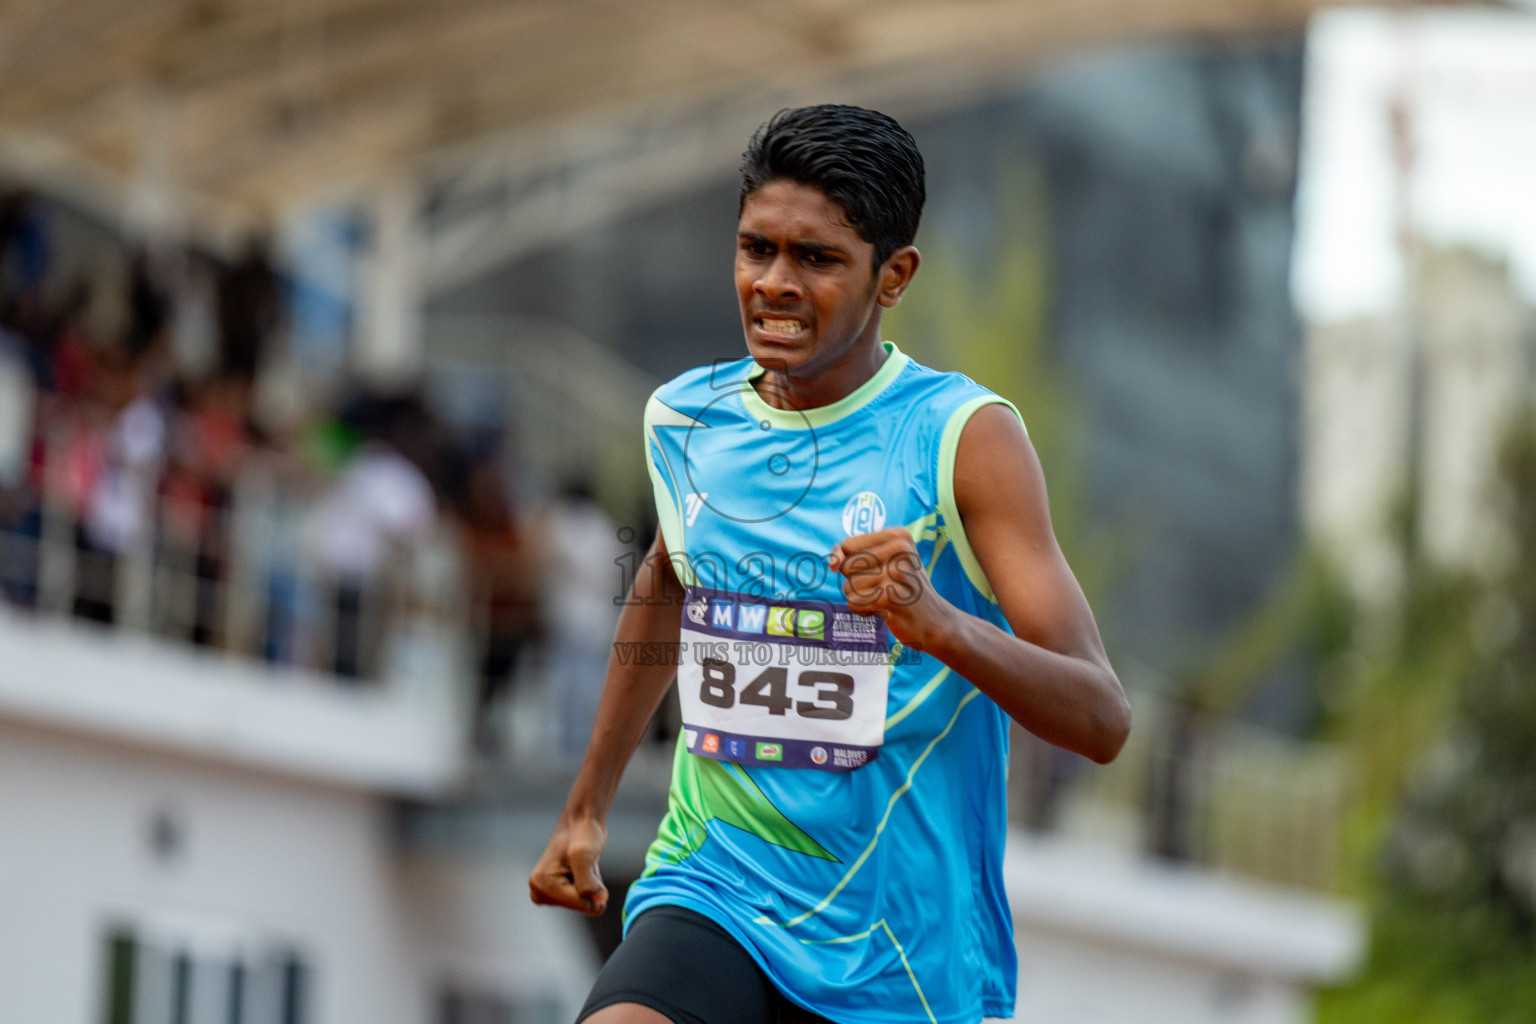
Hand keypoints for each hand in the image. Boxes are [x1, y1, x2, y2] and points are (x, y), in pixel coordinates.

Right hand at [528, 815, 609, 915]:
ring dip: (589, 886)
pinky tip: (582, 871)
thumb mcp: (584, 855)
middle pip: (578, 906)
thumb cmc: (582, 834)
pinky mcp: (555, 892)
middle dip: (589, 888)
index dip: (593, 890)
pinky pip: (582, 900)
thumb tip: (600, 901)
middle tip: (585, 865)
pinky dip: (588, 887)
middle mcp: (539, 891)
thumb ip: (589, 881)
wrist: (582, 823)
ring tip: (583, 866)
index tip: (590, 868)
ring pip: (582, 904)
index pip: (578, 904)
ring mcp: (546, 892)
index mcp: (541, 883)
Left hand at [828, 527, 952, 649]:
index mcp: (898, 535)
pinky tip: (884, 611)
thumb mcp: (879, 562)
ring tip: (885, 599)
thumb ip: (848, 554)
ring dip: (861, 598)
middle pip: (846, 566)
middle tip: (884, 588)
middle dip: (857, 583)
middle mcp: (900, 549)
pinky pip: (853, 602)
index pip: (847, 545)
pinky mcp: (891, 596)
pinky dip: (863, 610)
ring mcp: (897, 572)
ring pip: (847, 587)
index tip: (873, 573)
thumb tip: (833, 563)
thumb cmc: (901, 589)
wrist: (935, 621)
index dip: (850, 563)